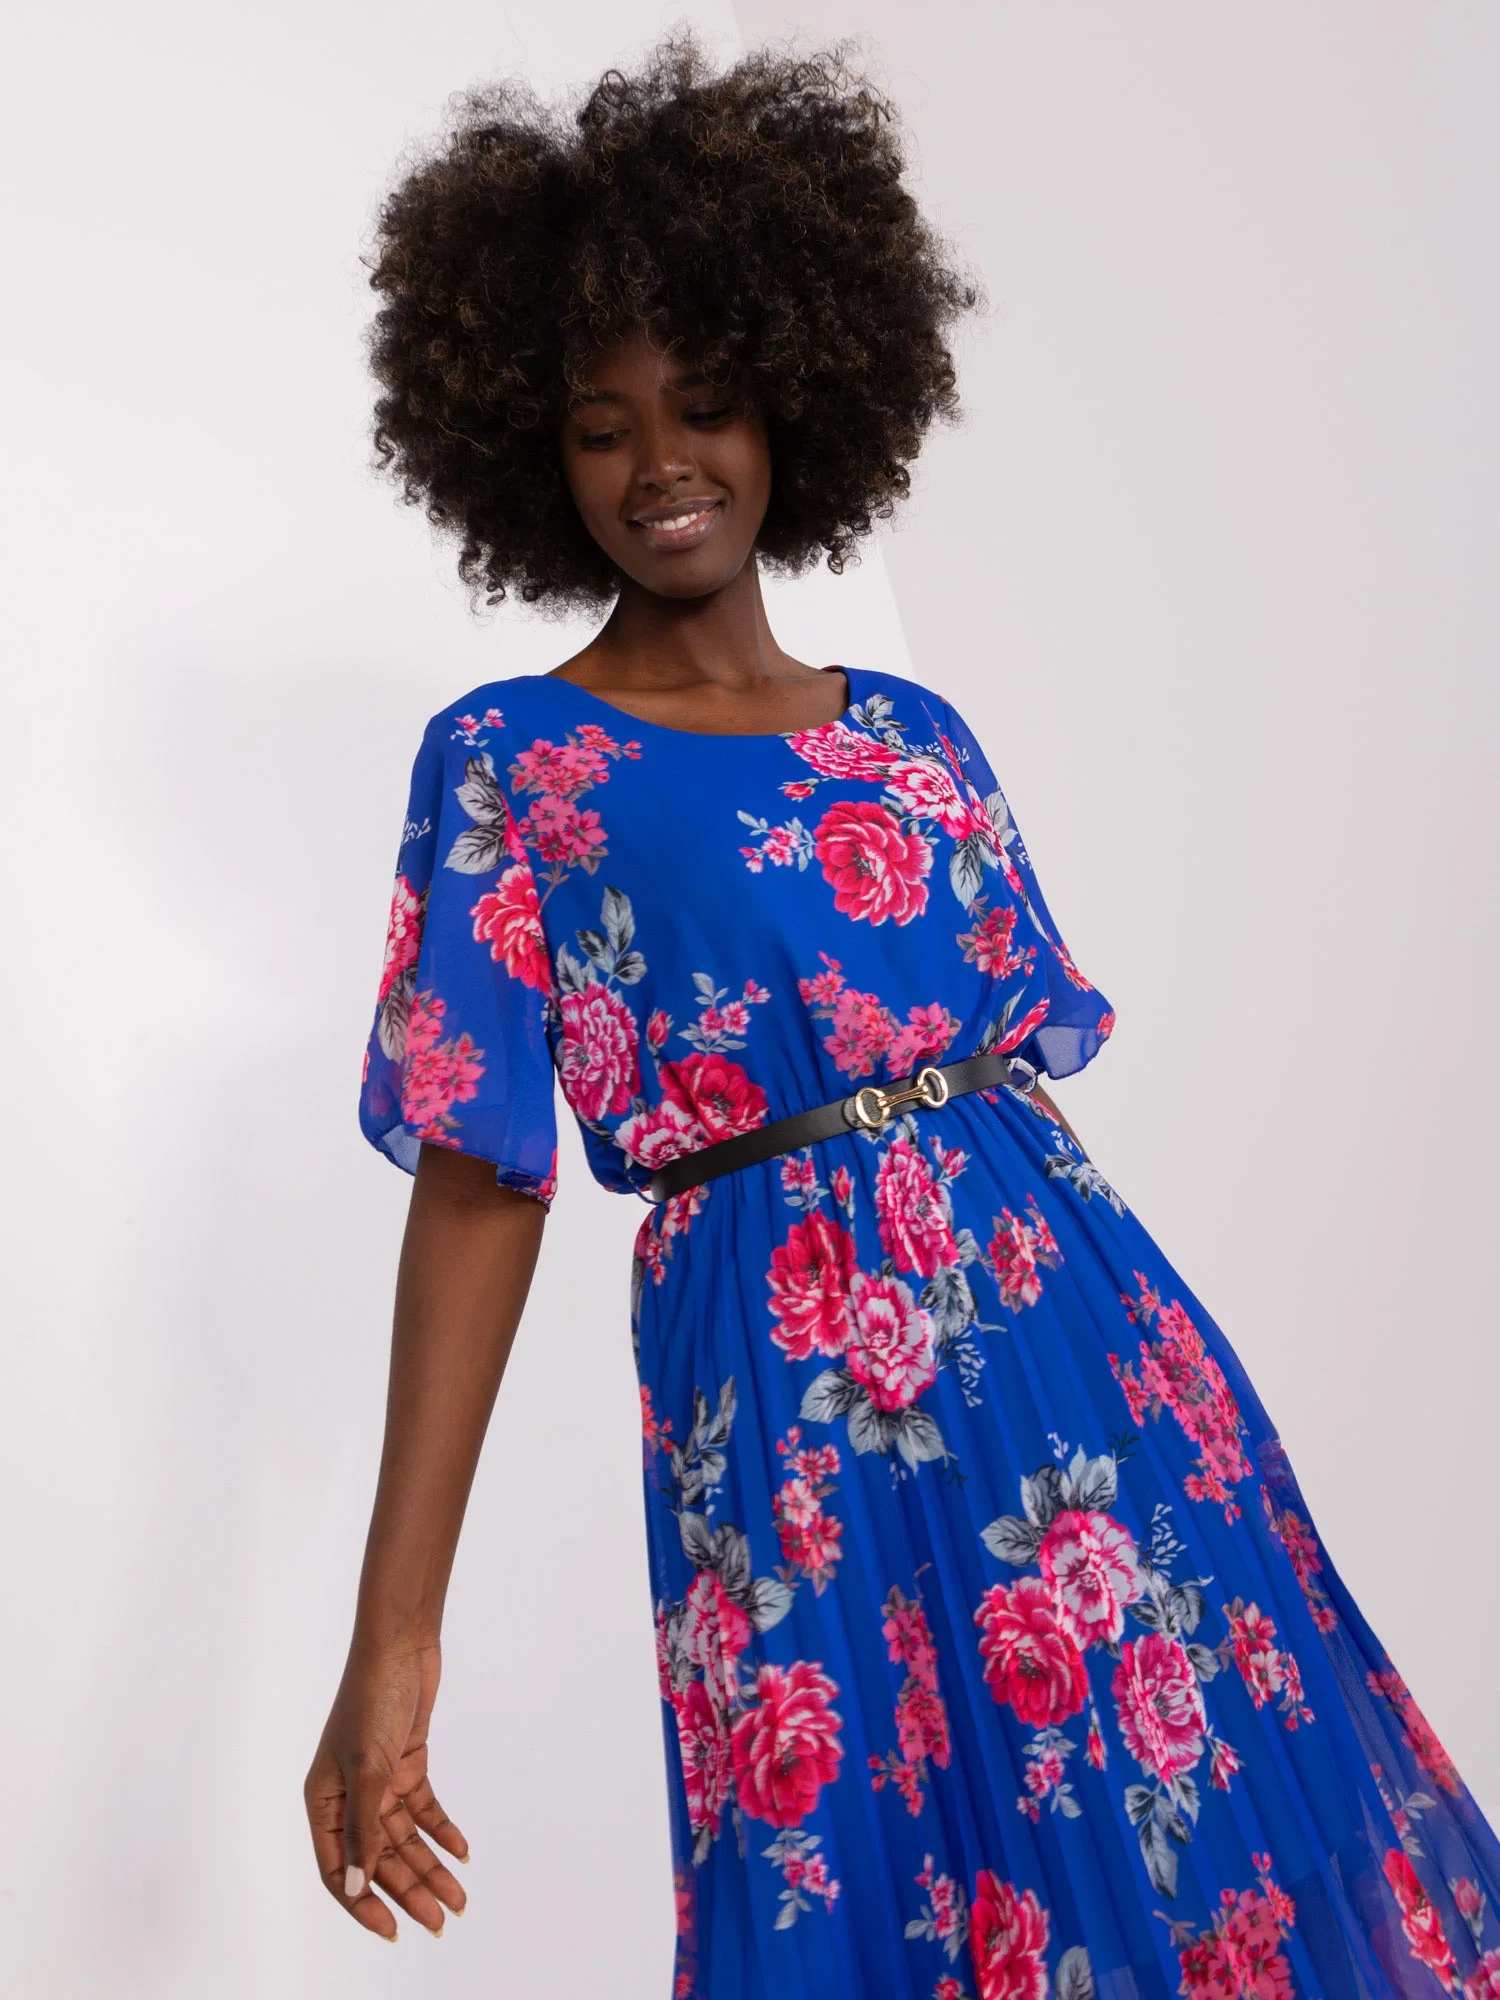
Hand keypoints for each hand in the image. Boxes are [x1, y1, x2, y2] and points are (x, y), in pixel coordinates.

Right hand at [304, 1639, 468, 1940]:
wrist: (400, 1644)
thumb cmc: (371, 1697)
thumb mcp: (368, 1767)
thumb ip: (363, 1829)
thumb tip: (356, 1885)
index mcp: (323, 1801)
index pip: (339, 1869)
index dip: (364, 1903)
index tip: (394, 1930)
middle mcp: (347, 1796)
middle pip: (378, 1858)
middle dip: (409, 1891)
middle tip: (441, 1921)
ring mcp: (377, 1780)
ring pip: (404, 1838)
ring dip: (430, 1866)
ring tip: (458, 1898)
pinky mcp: (404, 1763)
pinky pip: (423, 1809)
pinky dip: (441, 1830)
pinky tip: (461, 1853)